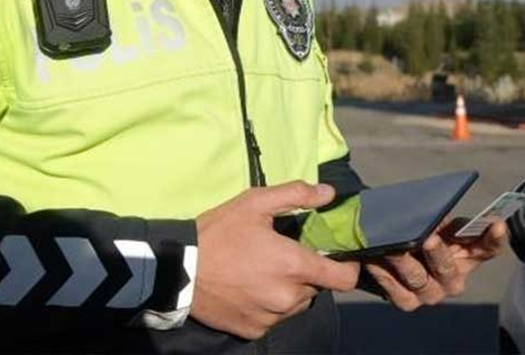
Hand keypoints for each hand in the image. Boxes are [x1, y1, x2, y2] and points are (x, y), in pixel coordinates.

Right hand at [192, 181, 360, 339]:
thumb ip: (296, 195)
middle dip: (307, 273)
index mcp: (294, 266)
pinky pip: (274, 318)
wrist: (178, 270)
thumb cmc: (218, 232)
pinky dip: (269, 306)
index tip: (336, 257)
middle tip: (284, 256)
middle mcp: (287, 297)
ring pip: (296, 304)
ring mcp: (271, 318)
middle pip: (317, 288)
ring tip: (264, 272)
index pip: (344, 278)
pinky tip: (250, 289)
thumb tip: (329, 193)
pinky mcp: (254, 331)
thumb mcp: (254, 203)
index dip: (346, 267)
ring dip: (289, 291)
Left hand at [364, 217, 507, 311]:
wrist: (391, 245)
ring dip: (405, 263)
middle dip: (438, 254)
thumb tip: (437, 213)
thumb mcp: (435, 220)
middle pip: (449, 269)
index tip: (497, 223)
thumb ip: (441, 218)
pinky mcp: (408, 302)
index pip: (489, 248)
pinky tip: (374, 260)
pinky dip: (385, 276)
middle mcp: (454, 279)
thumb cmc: (420, 228)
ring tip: (392, 247)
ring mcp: (432, 293)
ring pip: (420, 282)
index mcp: (469, 255)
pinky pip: (398, 293)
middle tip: (428, 238)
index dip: (495, 237)